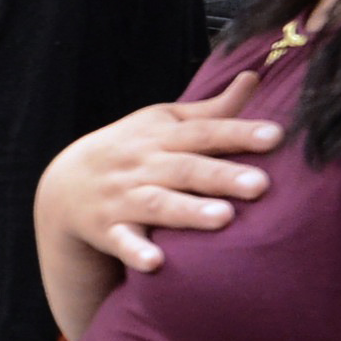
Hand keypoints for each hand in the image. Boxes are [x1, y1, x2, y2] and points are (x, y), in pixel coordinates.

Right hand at [39, 72, 278, 274]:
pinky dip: (135, 251)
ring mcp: (123, 198)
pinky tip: (155, 263)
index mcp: (160, 137)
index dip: (239, 133)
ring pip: (157, 204)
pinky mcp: (108, 230)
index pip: (203, 132)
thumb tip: (253, 77)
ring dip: (188, 211)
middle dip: (221, 176)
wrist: (64, 186)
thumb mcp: (163, 124)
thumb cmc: (130, 151)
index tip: (276, 136)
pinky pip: (122, 242)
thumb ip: (211, 111)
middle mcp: (142, 165)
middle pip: (185, 169)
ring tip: (223, 219)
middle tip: (261, 185)